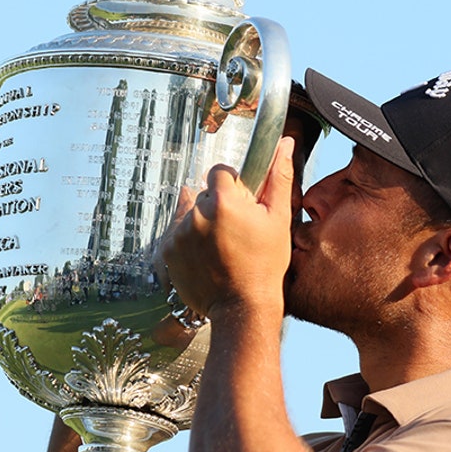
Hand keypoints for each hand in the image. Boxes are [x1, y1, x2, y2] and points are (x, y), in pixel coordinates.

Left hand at [165, 136, 295, 319]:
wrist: (242, 307)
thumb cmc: (264, 265)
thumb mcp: (278, 219)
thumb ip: (277, 177)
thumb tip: (283, 143)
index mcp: (223, 201)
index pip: (219, 171)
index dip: (232, 186)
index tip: (241, 204)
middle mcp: (196, 213)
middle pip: (204, 193)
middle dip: (218, 206)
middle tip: (236, 232)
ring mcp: (179, 233)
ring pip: (191, 214)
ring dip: (203, 224)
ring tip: (222, 248)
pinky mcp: (167, 252)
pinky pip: (178, 234)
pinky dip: (190, 242)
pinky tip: (208, 257)